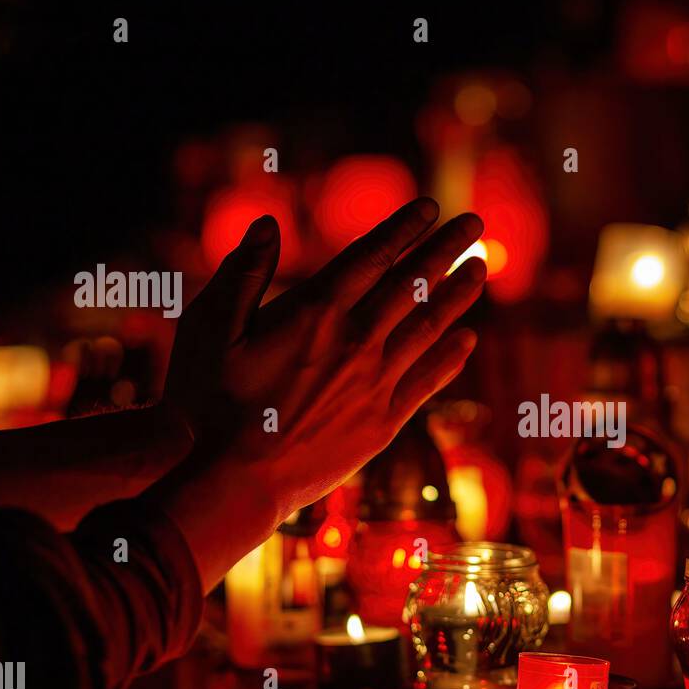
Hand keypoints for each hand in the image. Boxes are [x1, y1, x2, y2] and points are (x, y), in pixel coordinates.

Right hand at [149, 198, 485, 590]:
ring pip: (429, 328)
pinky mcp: (385, 422)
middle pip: (412, 285)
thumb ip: (242, 273)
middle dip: (446, 250)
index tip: (430, 208)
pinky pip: (428, 381)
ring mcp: (376, 383)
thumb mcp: (209, 328)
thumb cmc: (209, 401)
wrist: (235, 480)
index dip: (405, 228)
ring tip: (480, 270)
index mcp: (316, 311)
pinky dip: (451, 357)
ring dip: (458, 296)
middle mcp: (356, 341)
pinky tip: (468, 339)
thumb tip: (266, 223)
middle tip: (476, 226)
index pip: (373, 256)